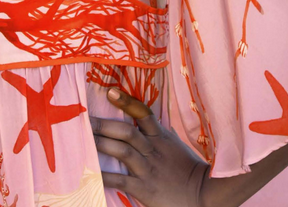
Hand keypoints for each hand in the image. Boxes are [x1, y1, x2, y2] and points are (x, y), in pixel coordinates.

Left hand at [90, 88, 210, 206]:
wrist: (203, 195)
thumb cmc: (186, 168)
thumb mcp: (174, 144)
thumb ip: (157, 132)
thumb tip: (143, 118)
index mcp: (160, 137)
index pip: (143, 114)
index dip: (126, 102)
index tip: (110, 92)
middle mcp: (153, 150)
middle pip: (126, 132)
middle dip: (104, 125)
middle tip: (84, 119)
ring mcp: (148, 169)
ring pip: (122, 151)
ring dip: (101, 144)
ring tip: (84, 138)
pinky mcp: (144, 188)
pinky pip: (122, 180)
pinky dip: (105, 175)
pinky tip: (91, 172)